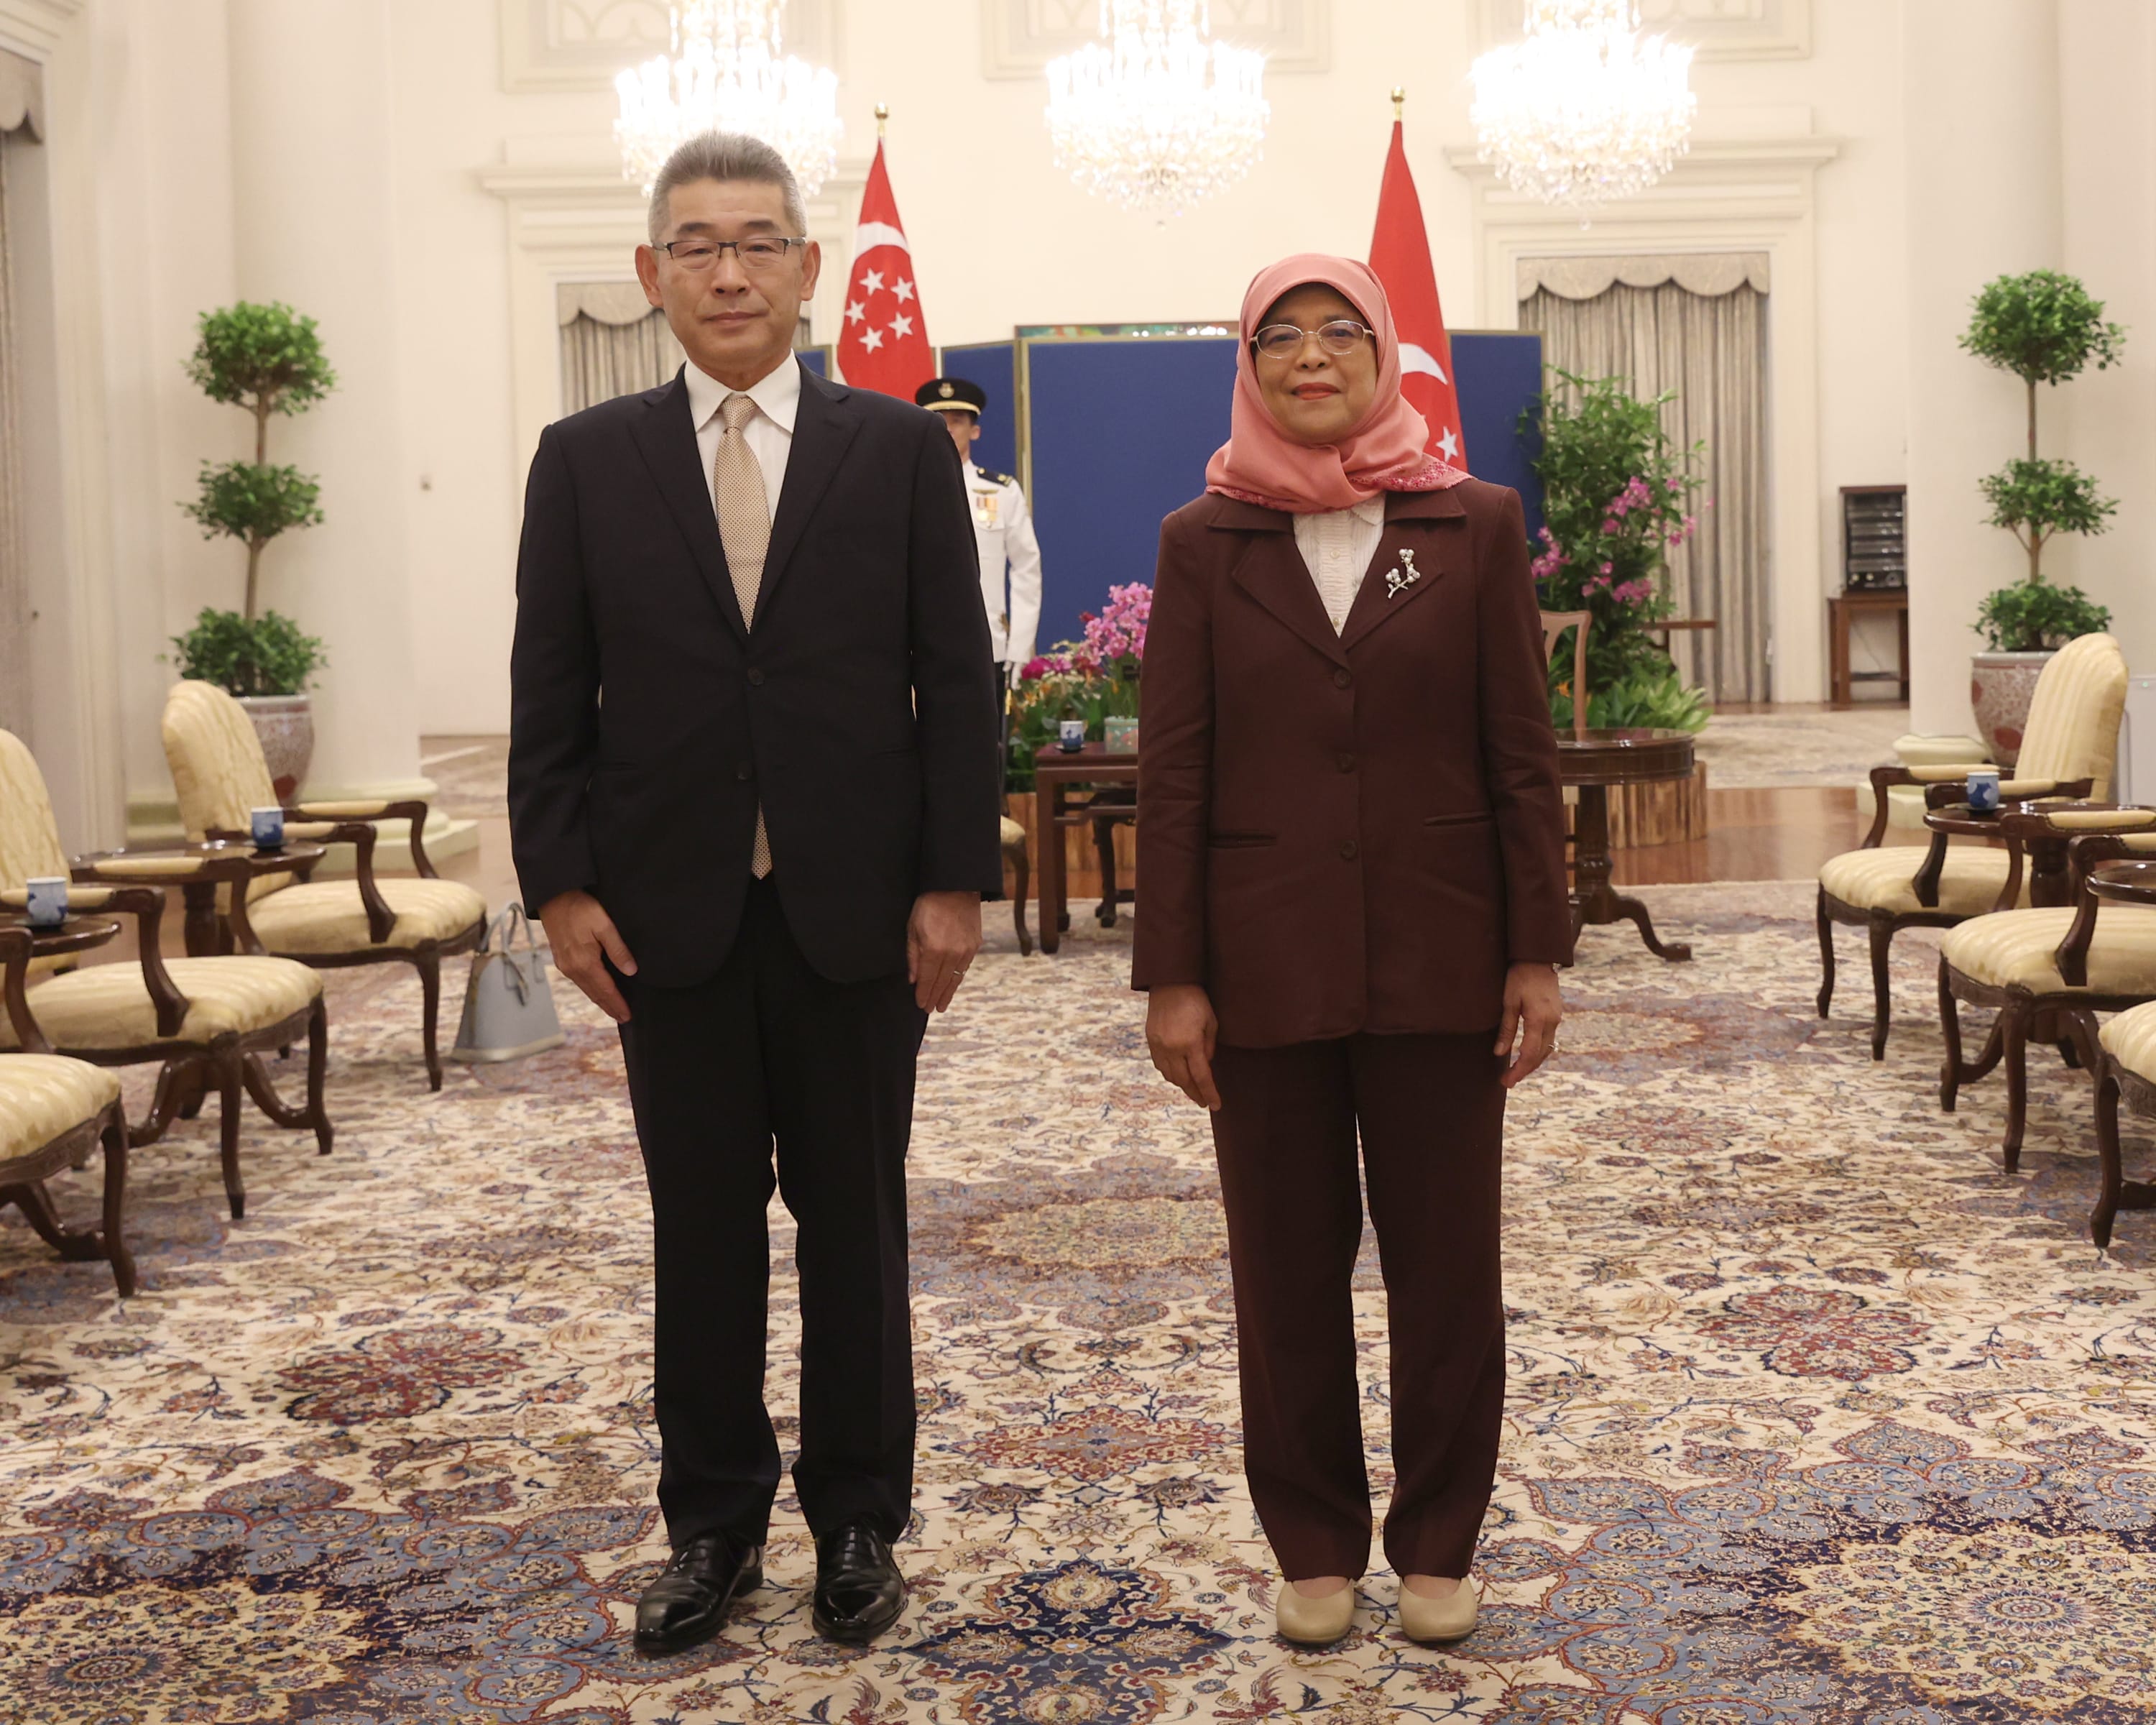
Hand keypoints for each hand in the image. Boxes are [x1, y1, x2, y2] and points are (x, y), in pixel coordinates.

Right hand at [537, 888, 634, 1021]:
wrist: (553, 897)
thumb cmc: (580, 909)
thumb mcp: (604, 925)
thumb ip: (618, 949)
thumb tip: (631, 972)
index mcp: (585, 963)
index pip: (606, 990)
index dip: (618, 1004)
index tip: (628, 1016)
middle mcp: (573, 969)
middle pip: (595, 994)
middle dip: (610, 1007)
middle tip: (623, 1018)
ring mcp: (565, 966)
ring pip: (586, 989)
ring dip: (600, 1000)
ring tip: (613, 1009)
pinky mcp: (561, 960)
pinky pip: (579, 981)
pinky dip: (590, 990)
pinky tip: (596, 991)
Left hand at [907, 891, 981, 1011]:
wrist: (956, 887)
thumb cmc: (929, 904)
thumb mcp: (912, 928)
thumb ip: (913, 955)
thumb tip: (913, 979)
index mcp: (933, 950)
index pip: (926, 979)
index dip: (923, 994)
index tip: (921, 1005)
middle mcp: (951, 954)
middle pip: (941, 983)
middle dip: (935, 998)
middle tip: (930, 1010)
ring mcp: (965, 950)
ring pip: (955, 978)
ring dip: (948, 993)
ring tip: (942, 1005)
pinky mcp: (974, 945)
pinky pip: (964, 968)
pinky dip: (957, 979)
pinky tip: (953, 985)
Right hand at [1146, 983, 1221, 1109]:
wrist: (1170, 982)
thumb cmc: (1196, 1000)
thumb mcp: (1211, 1022)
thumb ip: (1209, 1047)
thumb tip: (1206, 1065)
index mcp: (1190, 1043)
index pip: (1201, 1077)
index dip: (1209, 1093)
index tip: (1216, 1105)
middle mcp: (1172, 1048)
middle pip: (1184, 1081)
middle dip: (1195, 1094)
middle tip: (1204, 1102)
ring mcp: (1159, 1045)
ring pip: (1170, 1076)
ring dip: (1182, 1085)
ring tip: (1192, 1089)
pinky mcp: (1151, 1040)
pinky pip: (1159, 1065)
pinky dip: (1169, 1073)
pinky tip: (1177, 1074)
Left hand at [1495, 961, 1561, 1088]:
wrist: (1537, 959)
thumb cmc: (1519, 977)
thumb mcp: (1508, 1002)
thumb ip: (1506, 1029)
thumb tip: (1499, 1053)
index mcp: (1539, 1019)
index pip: (1530, 1053)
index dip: (1519, 1070)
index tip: (1506, 1081)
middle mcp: (1552, 1021)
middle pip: (1540, 1055)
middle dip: (1524, 1071)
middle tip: (1507, 1082)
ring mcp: (1556, 1018)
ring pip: (1547, 1050)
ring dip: (1532, 1063)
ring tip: (1515, 1073)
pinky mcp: (1556, 1015)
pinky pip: (1549, 1040)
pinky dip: (1538, 1052)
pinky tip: (1526, 1056)